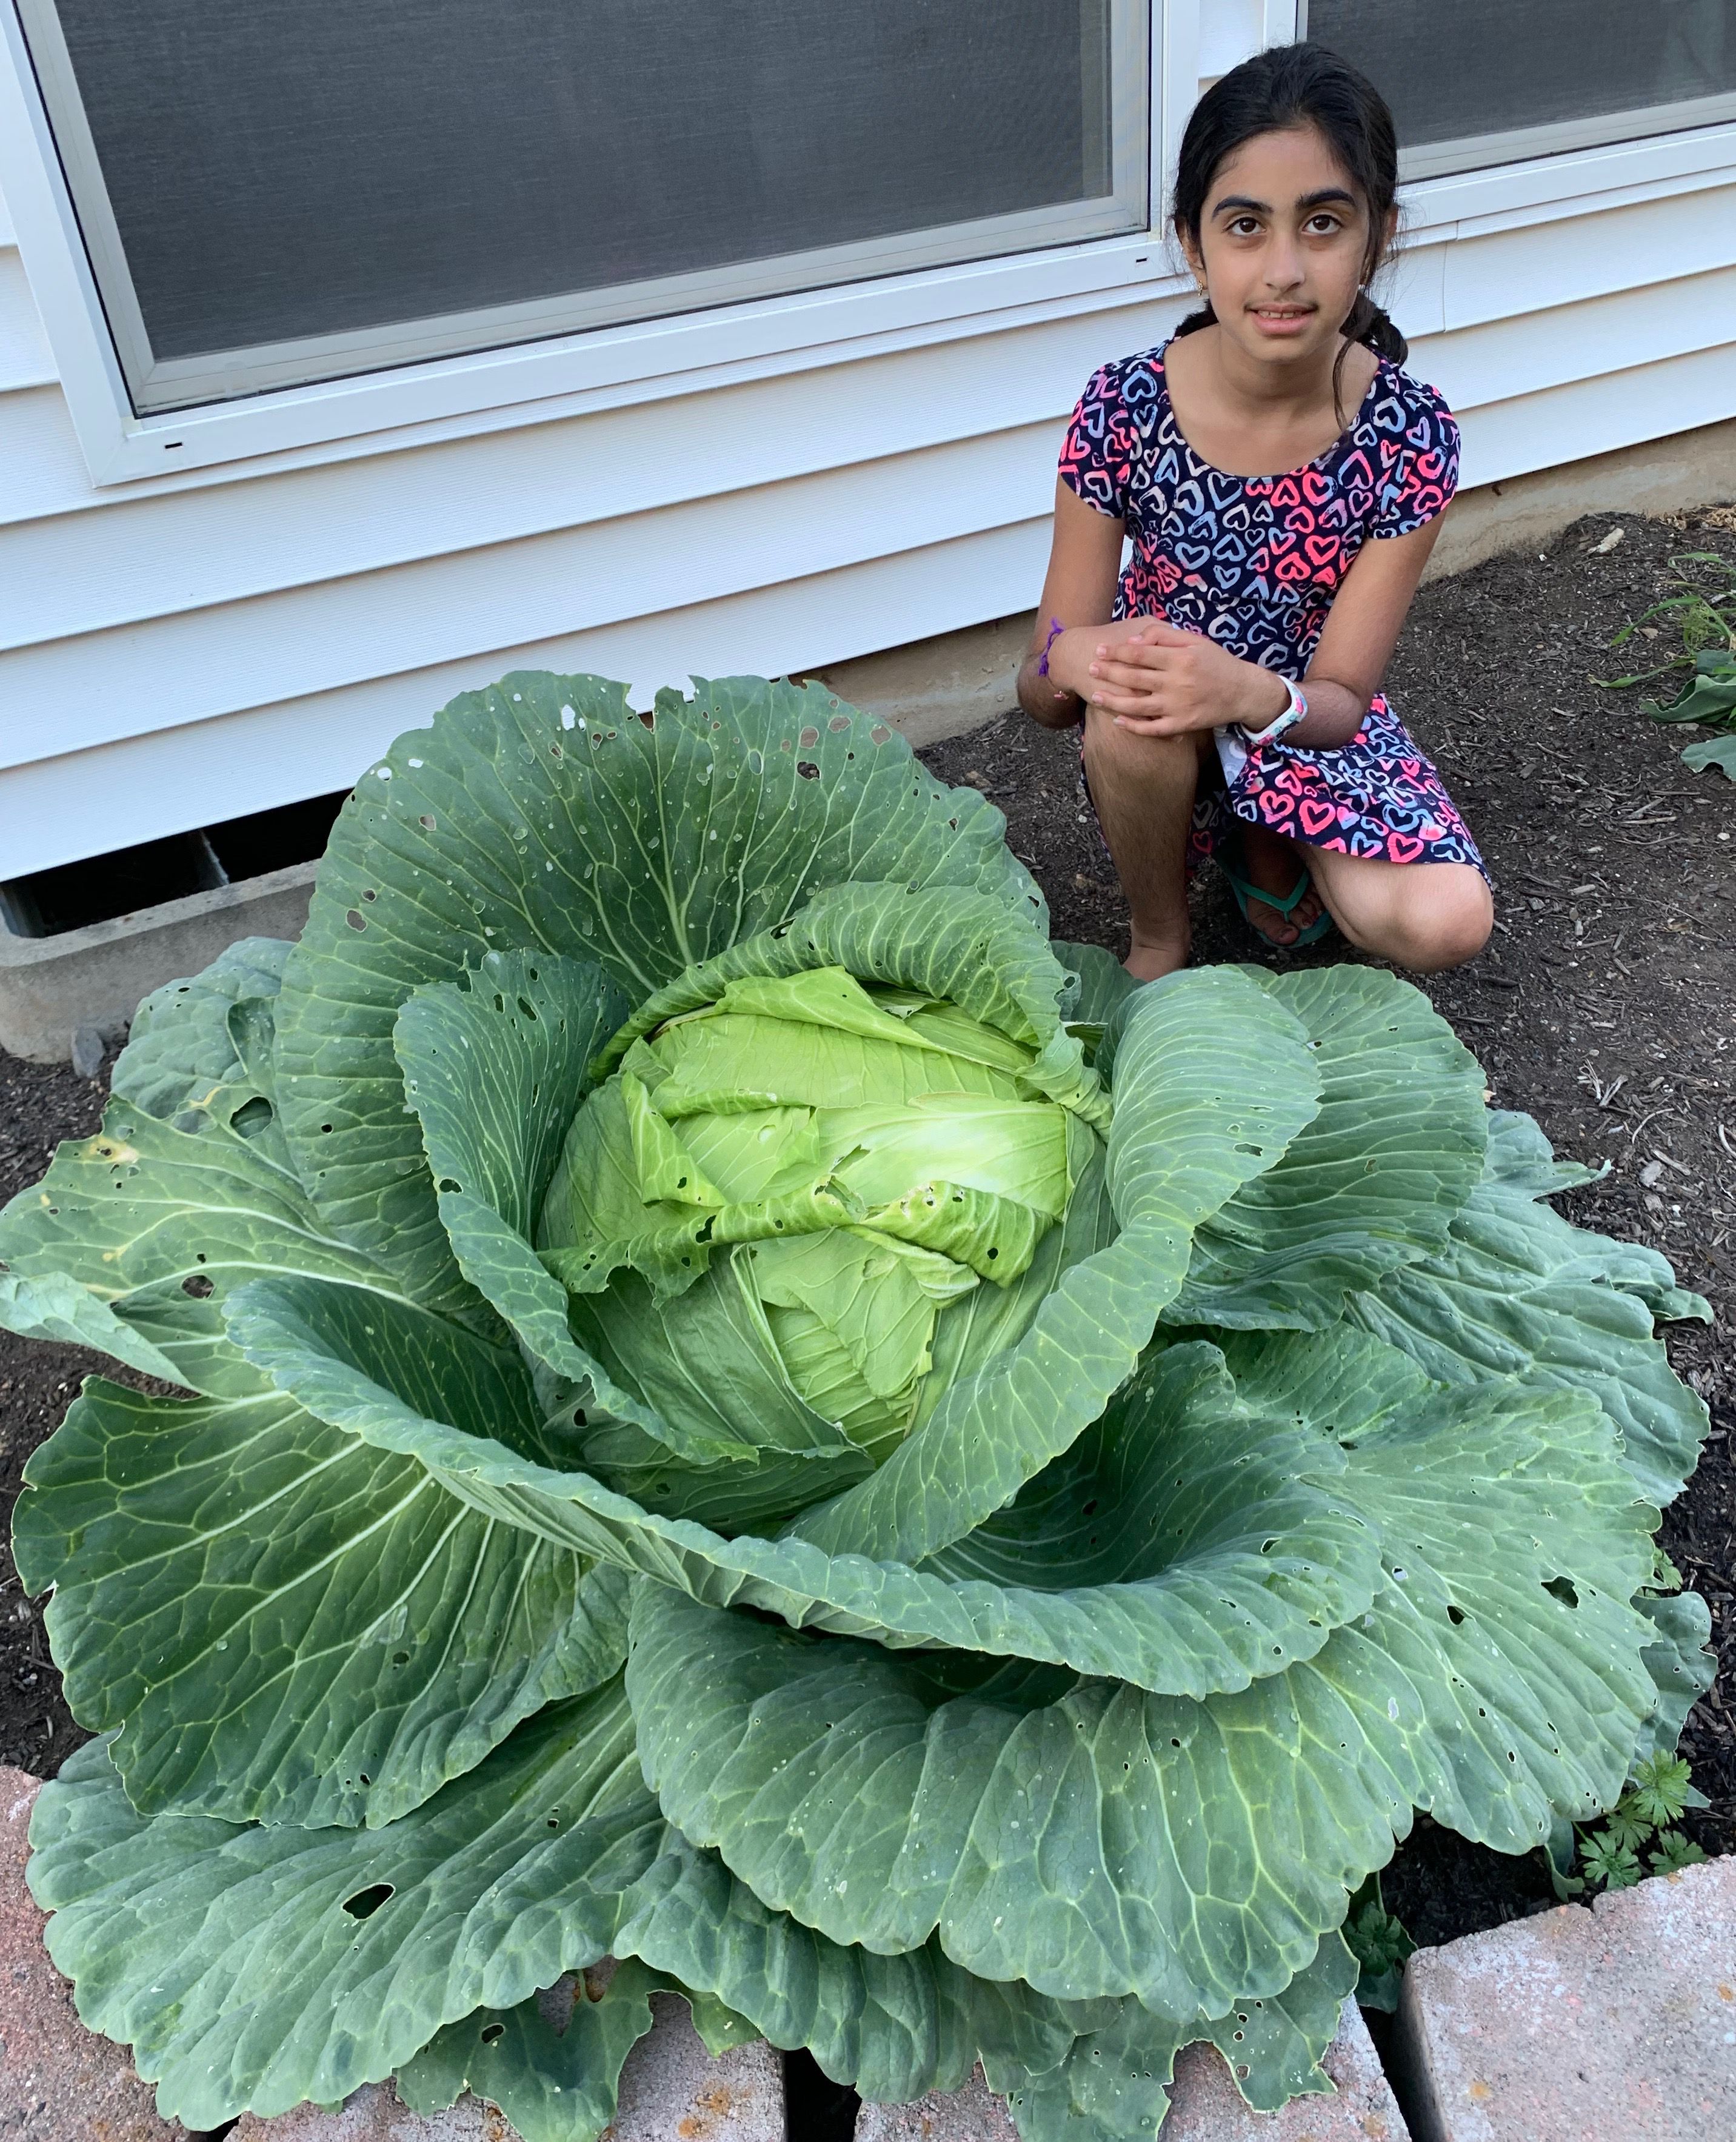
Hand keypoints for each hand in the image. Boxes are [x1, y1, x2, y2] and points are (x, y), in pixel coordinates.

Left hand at [1084, 621, 1288, 736]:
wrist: (1242, 691)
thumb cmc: (1215, 662)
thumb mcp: (1195, 640)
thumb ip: (1164, 636)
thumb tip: (1134, 641)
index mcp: (1180, 658)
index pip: (1140, 654)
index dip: (1116, 653)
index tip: (1100, 650)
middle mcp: (1177, 683)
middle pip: (1134, 679)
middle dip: (1108, 674)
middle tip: (1090, 669)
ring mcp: (1178, 706)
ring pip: (1137, 706)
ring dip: (1112, 702)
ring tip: (1095, 696)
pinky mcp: (1181, 725)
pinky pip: (1152, 728)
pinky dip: (1133, 726)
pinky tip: (1117, 720)